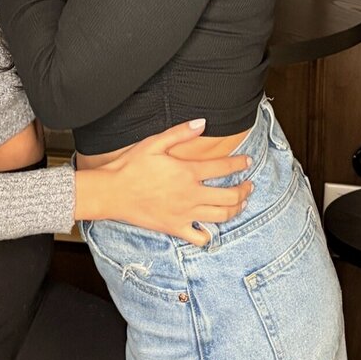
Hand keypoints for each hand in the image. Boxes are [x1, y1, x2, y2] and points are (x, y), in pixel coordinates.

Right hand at [99, 120, 253, 244]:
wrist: (111, 192)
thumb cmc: (130, 166)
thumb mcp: (154, 143)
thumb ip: (180, 132)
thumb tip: (203, 122)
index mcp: (187, 172)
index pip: (224, 168)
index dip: (240, 163)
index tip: (247, 162)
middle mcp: (190, 195)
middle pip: (230, 195)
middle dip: (245, 190)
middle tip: (249, 185)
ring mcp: (184, 214)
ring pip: (221, 216)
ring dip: (236, 209)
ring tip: (240, 204)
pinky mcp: (174, 228)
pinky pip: (199, 238)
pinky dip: (209, 235)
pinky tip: (211, 228)